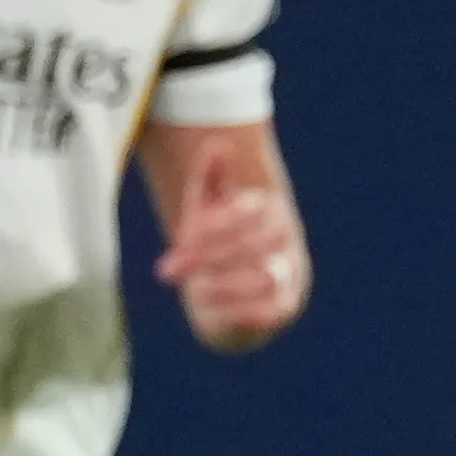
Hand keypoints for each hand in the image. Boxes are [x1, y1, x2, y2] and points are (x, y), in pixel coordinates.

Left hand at [157, 174, 309, 349]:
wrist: (233, 293)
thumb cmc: (216, 243)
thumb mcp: (205, 209)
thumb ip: (209, 179)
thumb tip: (217, 145)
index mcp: (269, 210)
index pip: (252, 210)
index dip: (219, 223)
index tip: (183, 236)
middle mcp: (285, 242)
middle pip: (258, 243)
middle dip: (211, 256)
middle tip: (168, 269)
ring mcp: (287, 274)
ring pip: (265, 277)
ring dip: (223, 284)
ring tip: (193, 290)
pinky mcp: (282, 307)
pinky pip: (268, 310)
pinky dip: (236, 309)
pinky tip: (207, 308)